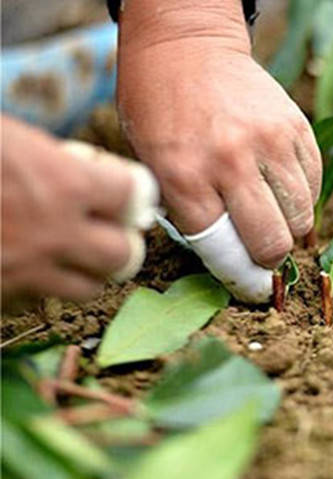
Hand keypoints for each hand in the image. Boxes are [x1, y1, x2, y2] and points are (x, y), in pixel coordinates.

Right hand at [1, 117, 150, 304]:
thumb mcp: (6, 138)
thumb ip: (46, 158)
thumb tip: (77, 169)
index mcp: (64, 183)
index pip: (135, 195)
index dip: (131, 190)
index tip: (125, 189)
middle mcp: (55, 234)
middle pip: (123, 254)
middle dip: (118, 241)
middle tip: (106, 229)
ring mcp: (25, 273)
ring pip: (87, 288)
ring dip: (84, 270)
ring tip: (67, 252)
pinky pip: (34, 302)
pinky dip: (35, 287)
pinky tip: (18, 265)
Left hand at [116, 1, 321, 274]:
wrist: (188, 47)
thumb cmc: (160, 111)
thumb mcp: (152, 165)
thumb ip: (190, 213)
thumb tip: (232, 260)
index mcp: (184, 174)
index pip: (224, 250)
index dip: (239, 276)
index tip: (249, 287)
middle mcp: (231, 160)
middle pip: (272, 242)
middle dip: (269, 260)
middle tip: (263, 256)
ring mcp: (270, 141)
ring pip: (302, 218)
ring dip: (290, 229)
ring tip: (272, 218)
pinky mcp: (297, 127)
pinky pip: (314, 184)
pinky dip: (302, 197)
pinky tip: (281, 188)